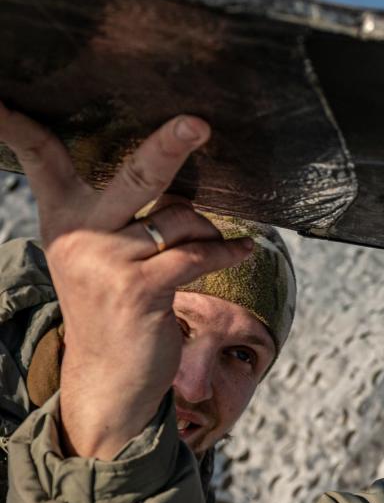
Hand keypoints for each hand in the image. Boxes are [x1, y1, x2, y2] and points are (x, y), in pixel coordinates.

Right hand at [0, 102, 251, 458]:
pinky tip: (242, 252)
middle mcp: (77, 234)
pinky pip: (198, 254)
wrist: (110, 379)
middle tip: (198, 124)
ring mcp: (105, 262)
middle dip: (169, 146)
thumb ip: (126, 213)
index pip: (40, 158)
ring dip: (207, 229)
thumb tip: (172, 168)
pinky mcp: (139, 290)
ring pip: (182, 218)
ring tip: (213, 244)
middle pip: (135, 175)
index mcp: (63, 217)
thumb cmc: (116, 305)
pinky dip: (227, 252)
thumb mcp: (104, 254)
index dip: (17, 126)